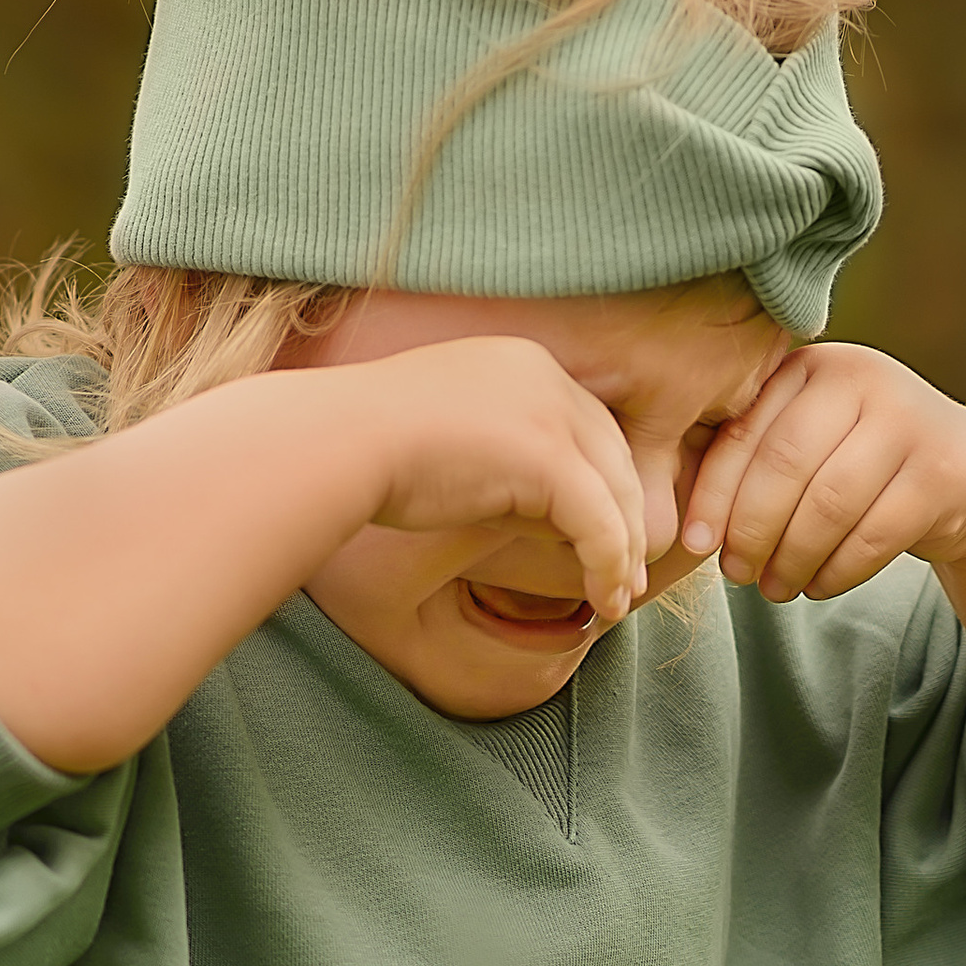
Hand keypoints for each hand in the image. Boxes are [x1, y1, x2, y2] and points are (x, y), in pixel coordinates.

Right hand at [346, 337, 649, 624]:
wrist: (336, 443)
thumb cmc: (369, 451)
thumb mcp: (456, 446)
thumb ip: (510, 469)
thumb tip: (556, 523)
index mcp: (522, 362)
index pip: (587, 425)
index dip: (604, 483)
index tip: (606, 534)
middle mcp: (545, 376)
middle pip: (613, 455)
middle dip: (628, 519)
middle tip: (629, 575)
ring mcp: (550, 413)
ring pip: (617, 492)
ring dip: (625, 552)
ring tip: (618, 600)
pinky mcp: (549, 458)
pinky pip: (600, 525)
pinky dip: (609, 567)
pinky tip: (604, 603)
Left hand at [680, 345, 965, 601]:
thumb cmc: (858, 463)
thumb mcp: (806, 441)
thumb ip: (751, 454)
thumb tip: (671, 513)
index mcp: (811, 366)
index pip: (747, 432)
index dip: (714, 494)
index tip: (695, 544)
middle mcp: (862, 378)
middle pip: (786, 466)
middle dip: (753, 530)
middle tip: (737, 575)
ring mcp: (909, 420)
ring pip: (830, 504)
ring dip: (793, 558)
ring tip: (774, 590)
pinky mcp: (943, 472)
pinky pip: (875, 535)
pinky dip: (838, 571)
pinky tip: (818, 587)